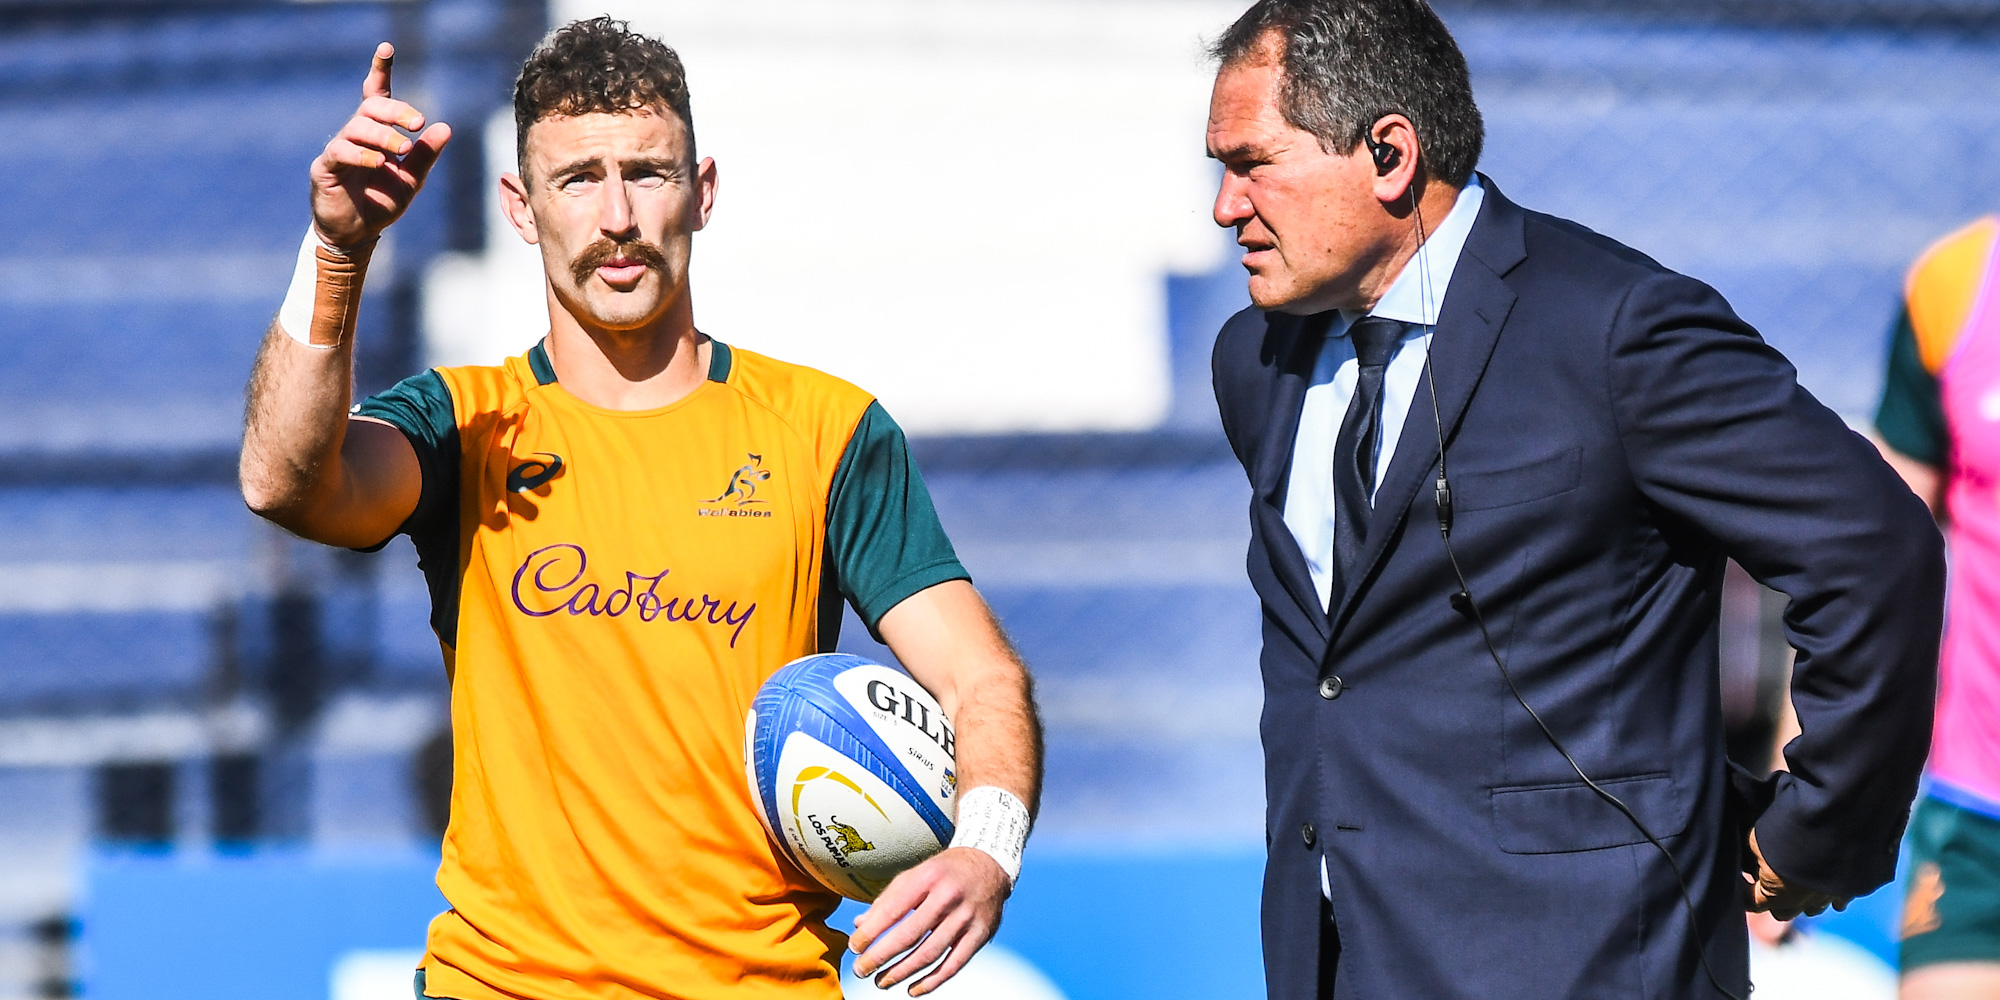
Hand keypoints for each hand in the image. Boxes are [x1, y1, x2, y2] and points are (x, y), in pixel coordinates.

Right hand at [310, 42, 450, 249]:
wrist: (357, 234)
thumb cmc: (381, 202)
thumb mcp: (412, 180)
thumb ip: (425, 155)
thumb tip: (445, 127)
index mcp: (376, 134)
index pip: (376, 96)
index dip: (380, 71)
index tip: (387, 47)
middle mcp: (356, 135)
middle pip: (371, 108)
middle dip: (396, 111)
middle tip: (418, 122)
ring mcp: (339, 149)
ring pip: (357, 128)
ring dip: (384, 136)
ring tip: (403, 150)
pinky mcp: (326, 167)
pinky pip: (340, 152)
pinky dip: (361, 155)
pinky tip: (379, 163)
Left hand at [849, 847, 1010, 995]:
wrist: (990, 865)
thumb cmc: (944, 872)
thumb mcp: (914, 875)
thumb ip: (887, 900)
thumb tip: (859, 926)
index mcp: (927, 877)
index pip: (893, 909)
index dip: (870, 932)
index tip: (854, 947)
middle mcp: (948, 896)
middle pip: (909, 935)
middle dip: (880, 956)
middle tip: (860, 970)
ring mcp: (966, 917)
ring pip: (929, 953)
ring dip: (901, 972)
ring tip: (881, 981)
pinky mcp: (981, 934)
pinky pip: (954, 965)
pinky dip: (932, 982)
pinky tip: (913, 989)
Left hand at [1744, 829, 1849, 919]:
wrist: (1835, 821)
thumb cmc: (1790, 830)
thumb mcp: (1756, 840)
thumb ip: (1749, 857)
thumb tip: (1747, 863)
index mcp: (1777, 896)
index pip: (1751, 903)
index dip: (1743, 890)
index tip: (1742, 877)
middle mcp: (1804, 903)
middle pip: (1782, 911)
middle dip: (1772, 899)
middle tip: (1766, 878)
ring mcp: (1830, 897)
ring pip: (1811, 908)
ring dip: (1801, 898)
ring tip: (1795, 879)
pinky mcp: (1851, 889)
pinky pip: (1837, 900)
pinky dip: (1827, 893)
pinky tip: (1822, 880)